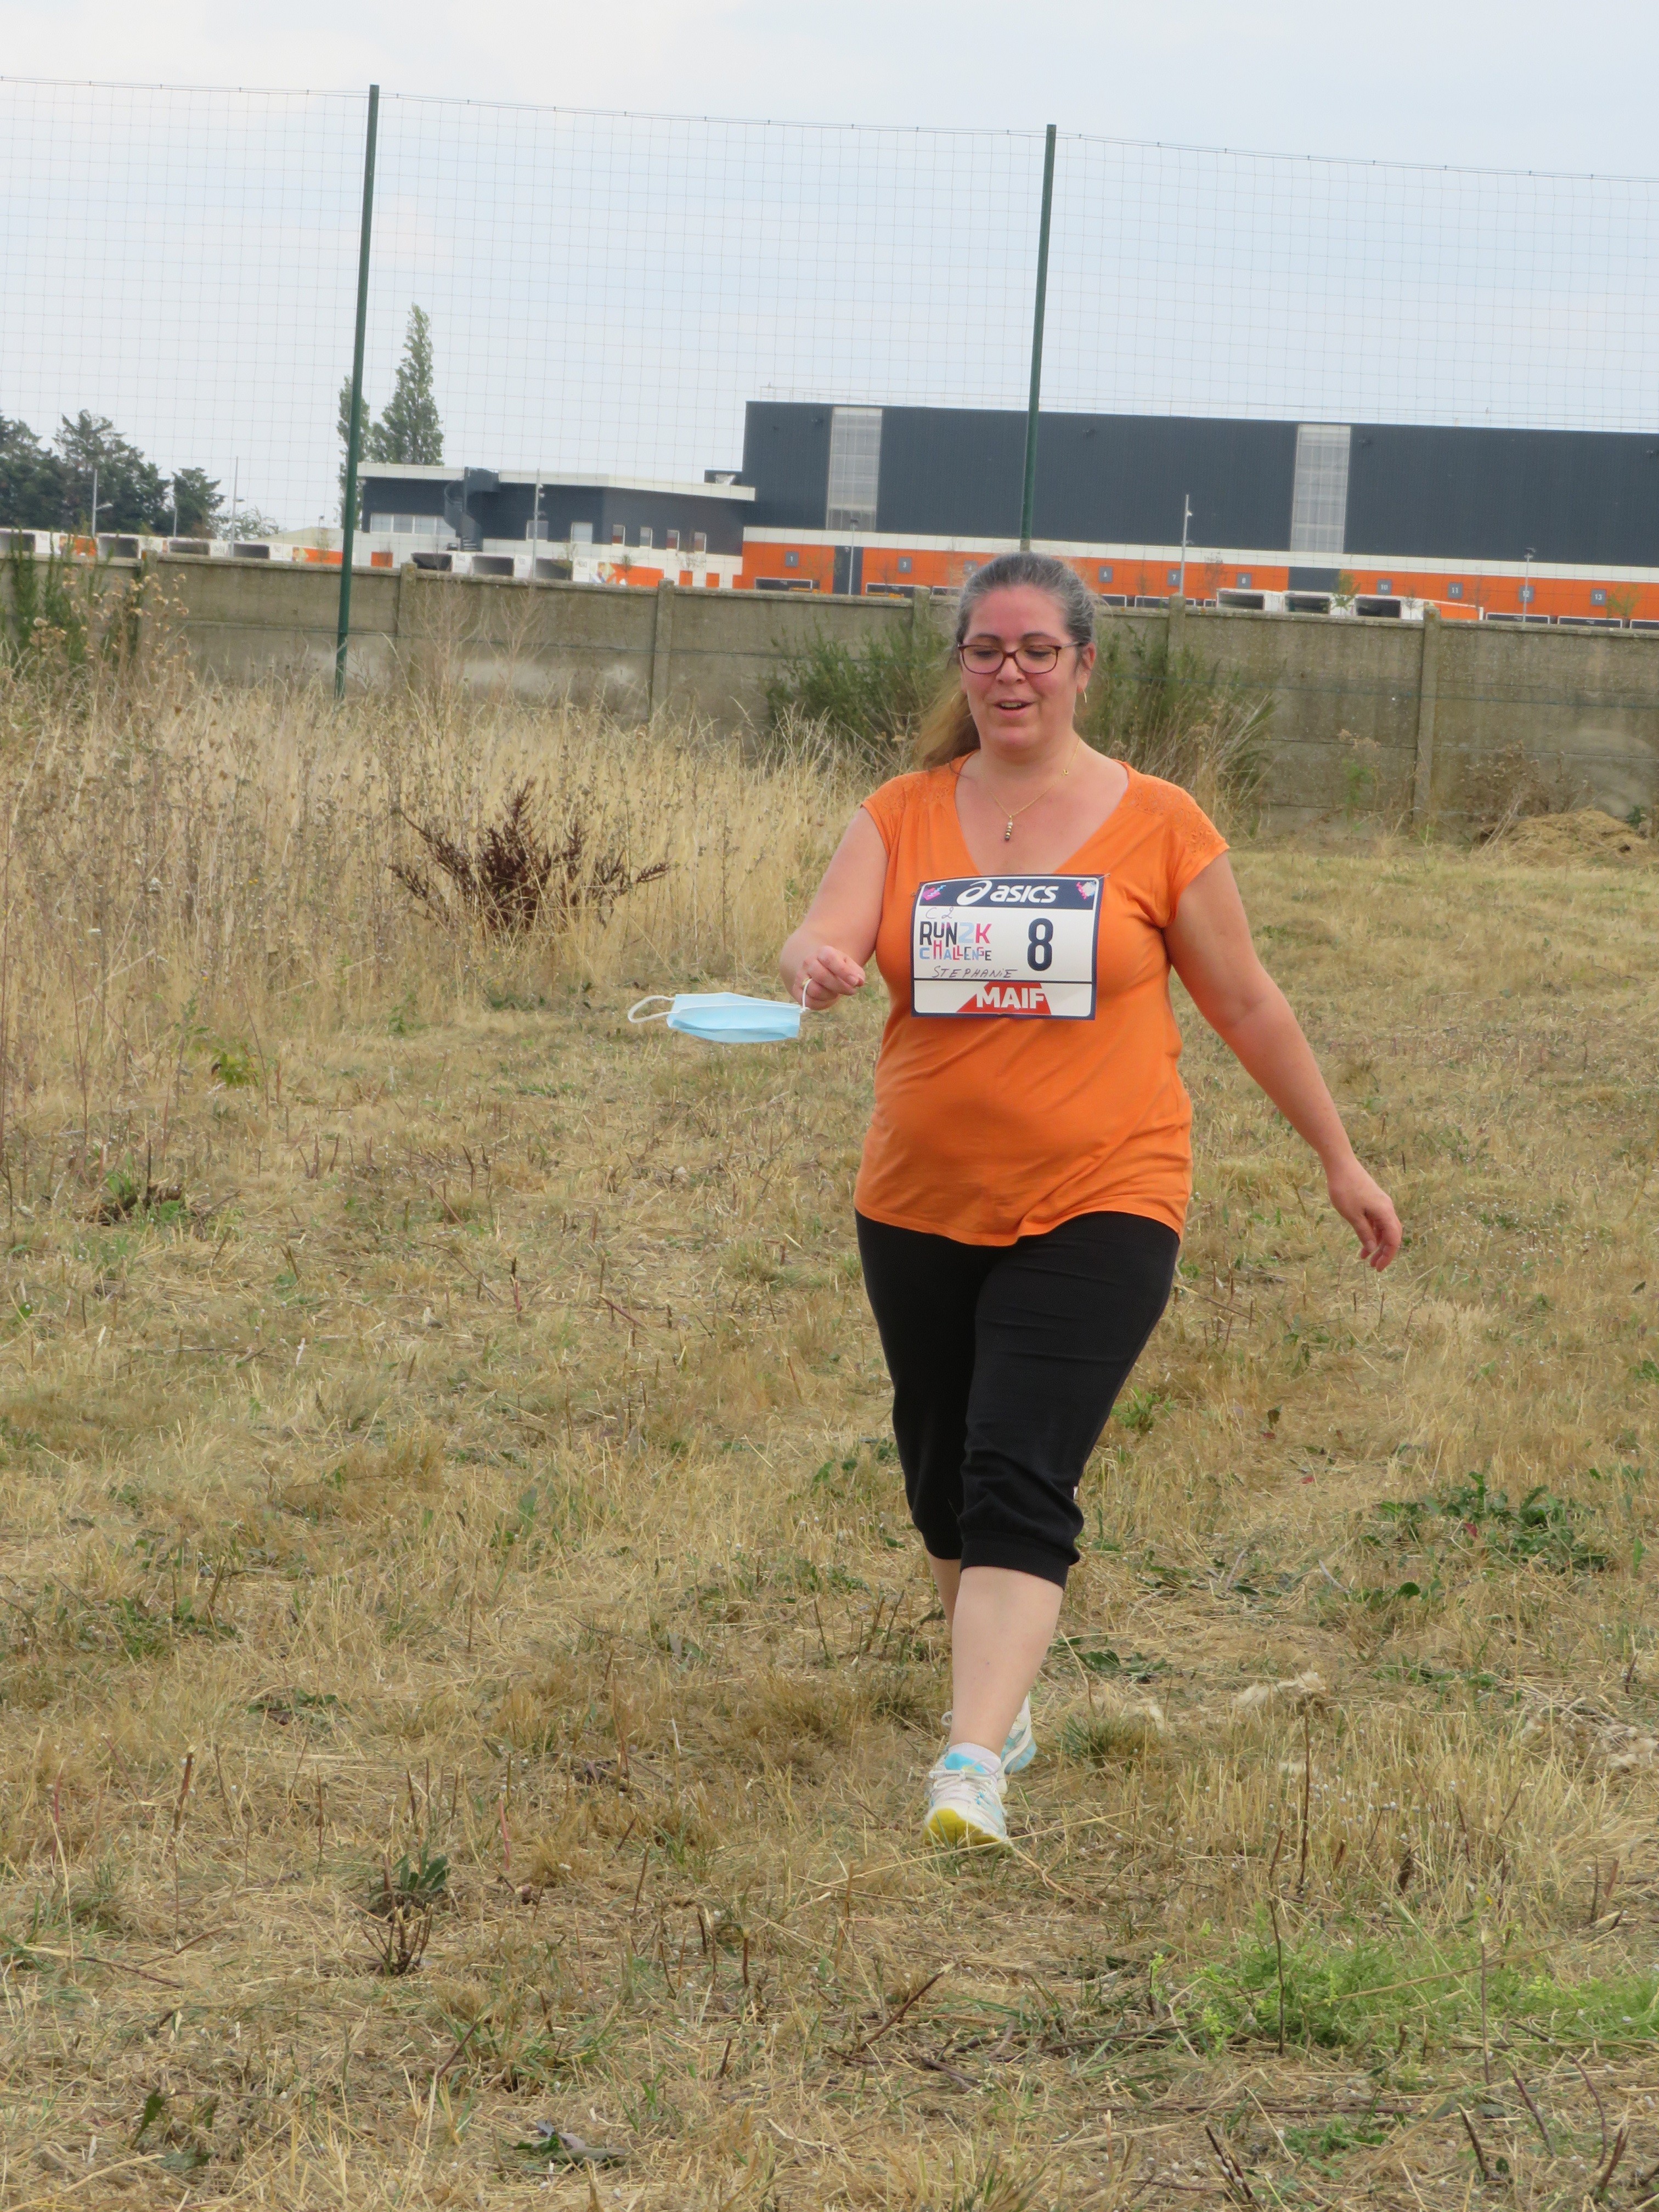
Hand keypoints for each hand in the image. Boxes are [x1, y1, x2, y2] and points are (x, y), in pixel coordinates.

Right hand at [796, 944, 864, 1010]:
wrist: (816, 968)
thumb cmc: (836, 967)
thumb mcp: (848, 965)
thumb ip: (857, 972)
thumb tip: (860, 981)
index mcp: (822, 952)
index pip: (830, 959)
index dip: (844, 972)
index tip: (856, 982)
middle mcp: (809, 962)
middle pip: (822, 976)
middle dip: (839, 987)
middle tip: (851, 991)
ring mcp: (800, 976)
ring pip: (815, 990)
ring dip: (830, 995)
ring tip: (837, 993)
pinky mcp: (797, 990)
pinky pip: (809, 1001)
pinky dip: (822, 1003)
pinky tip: (828, 999)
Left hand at [1326, 1154, 1401, 1270]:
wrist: (1341, 1165)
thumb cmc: (1345, 1189)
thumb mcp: (1352, 1215)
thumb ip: (1364, 1232)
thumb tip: (1373, 1247)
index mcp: (1385, 1212)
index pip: (1393, 1239)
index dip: (1388, 1256)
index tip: (1378, 1268)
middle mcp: (1387, 1208)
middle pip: (1392, 1235)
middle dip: (1384, 1252)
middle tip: (1374, 1266)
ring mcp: (1380, 1204)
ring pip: (1383, 1228)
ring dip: (1376, 1243)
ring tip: (1365, 1258)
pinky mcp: (1373, 1200)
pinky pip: (1376, 1221)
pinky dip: (1371, 1232)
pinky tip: (1363, 1241)